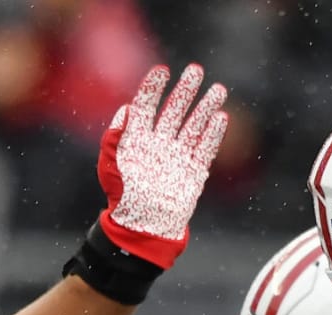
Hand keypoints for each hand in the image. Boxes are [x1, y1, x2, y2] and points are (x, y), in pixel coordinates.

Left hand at [97, 63, 227, 268]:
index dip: (153, 88)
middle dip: (185, 90)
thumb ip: (113, 139)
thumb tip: (125, 109)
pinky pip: (205, 149)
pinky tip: (220, 117)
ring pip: (193, 126)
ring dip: (205, 107)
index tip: (162, 71)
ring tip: (217, 89)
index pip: (146, 106)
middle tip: (195, 70)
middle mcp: (159, 145)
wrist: (143, 227)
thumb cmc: (123, 198)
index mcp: (137, 141)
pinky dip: (213, 134)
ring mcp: (177, 157)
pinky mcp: (193, 172)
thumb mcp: (110, 167)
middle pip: (174, 111)